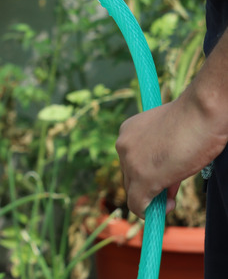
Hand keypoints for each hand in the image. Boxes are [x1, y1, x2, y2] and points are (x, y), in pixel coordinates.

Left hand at [116, 98, 224, 217]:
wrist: (202, 112)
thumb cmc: (194, 119)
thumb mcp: (171, 137)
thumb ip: (162, 157)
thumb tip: (164, 184)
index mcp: (128, 131)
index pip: (132, 160)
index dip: (149, 172)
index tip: (165, 177)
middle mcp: (123, 145)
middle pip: (129, 176)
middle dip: (149, 186)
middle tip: (170, 191)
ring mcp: (131, 163)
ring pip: (133, 190)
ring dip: (151, 197)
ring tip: (170, 199)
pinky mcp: (142, 179)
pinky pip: (137, 204)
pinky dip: (147, 212)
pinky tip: (164, 209)